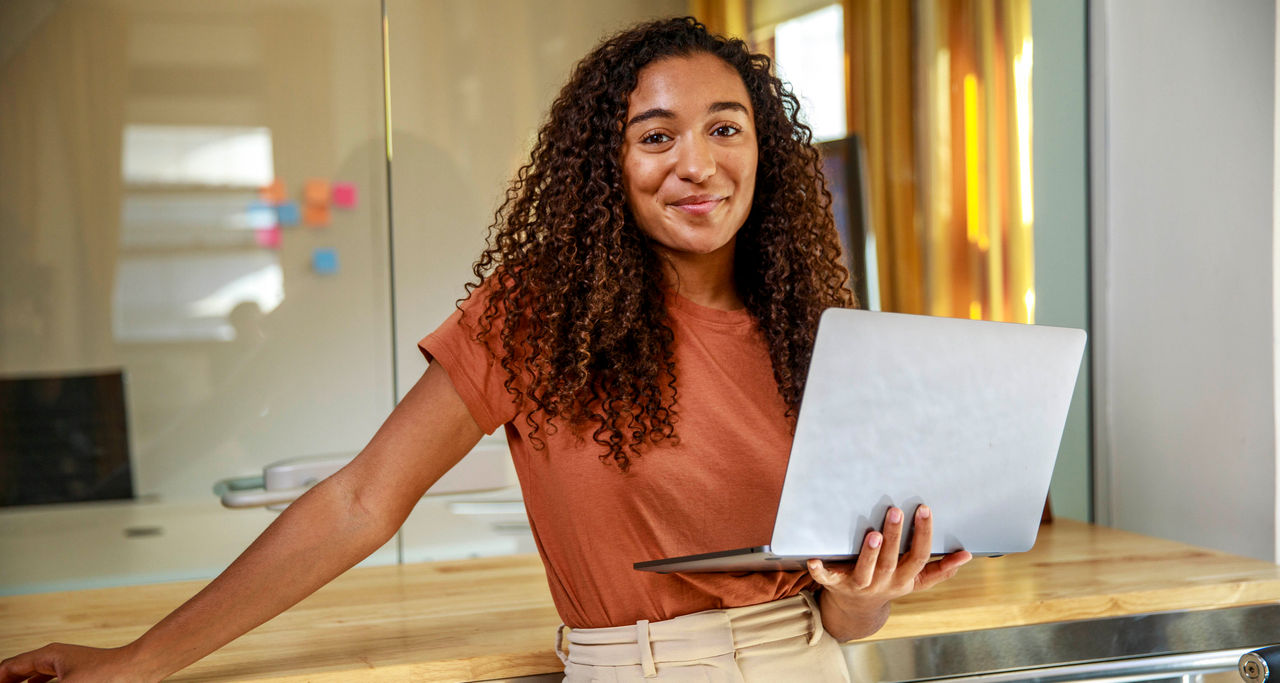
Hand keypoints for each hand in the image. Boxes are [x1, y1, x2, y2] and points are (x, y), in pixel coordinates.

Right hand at [0, 643, 150, 682]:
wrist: (140, 670)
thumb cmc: (107, 676)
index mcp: (48, 655)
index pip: (9, 667)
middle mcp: (56, 658)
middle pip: (20, 671)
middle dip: (10, 682)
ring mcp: (69, 666)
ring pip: (36, 677)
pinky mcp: (81, 676)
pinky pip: (51, 681)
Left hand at [806, 505, 971, 638]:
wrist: (857, 609)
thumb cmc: (889, 584)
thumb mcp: (916, 580)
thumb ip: (940, 569)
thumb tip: (967, 556)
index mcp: (905, 578)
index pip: (919, 556)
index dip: (923, 534)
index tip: (924, 509)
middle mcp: (884, 582)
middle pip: (892, 559)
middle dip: (896, 536)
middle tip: (896, 511)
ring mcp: (860, 584)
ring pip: (866, 569)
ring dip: (870, 552)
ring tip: (874, 532)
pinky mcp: (836, 584)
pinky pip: (826, 578)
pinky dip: (819, 570)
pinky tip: (813, 559)